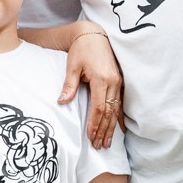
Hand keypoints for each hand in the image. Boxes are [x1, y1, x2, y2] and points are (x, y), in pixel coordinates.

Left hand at [58, 27, 123, 147]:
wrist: (94, 35)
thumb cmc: (82, 50)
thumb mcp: (72, 66)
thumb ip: (69, 85)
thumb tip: (61, 102)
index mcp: (101, 79)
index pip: (99, 107)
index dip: (95, 123)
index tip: (90, 136)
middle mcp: (113, 82)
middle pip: (109, 112)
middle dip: (104, 130)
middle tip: (99, 146)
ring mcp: (119, 82)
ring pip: (116, 110)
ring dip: (111, 128)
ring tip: (107, 142)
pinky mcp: (120, 82)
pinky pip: (121, 103)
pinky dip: (119, 118)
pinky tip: (120, 129)